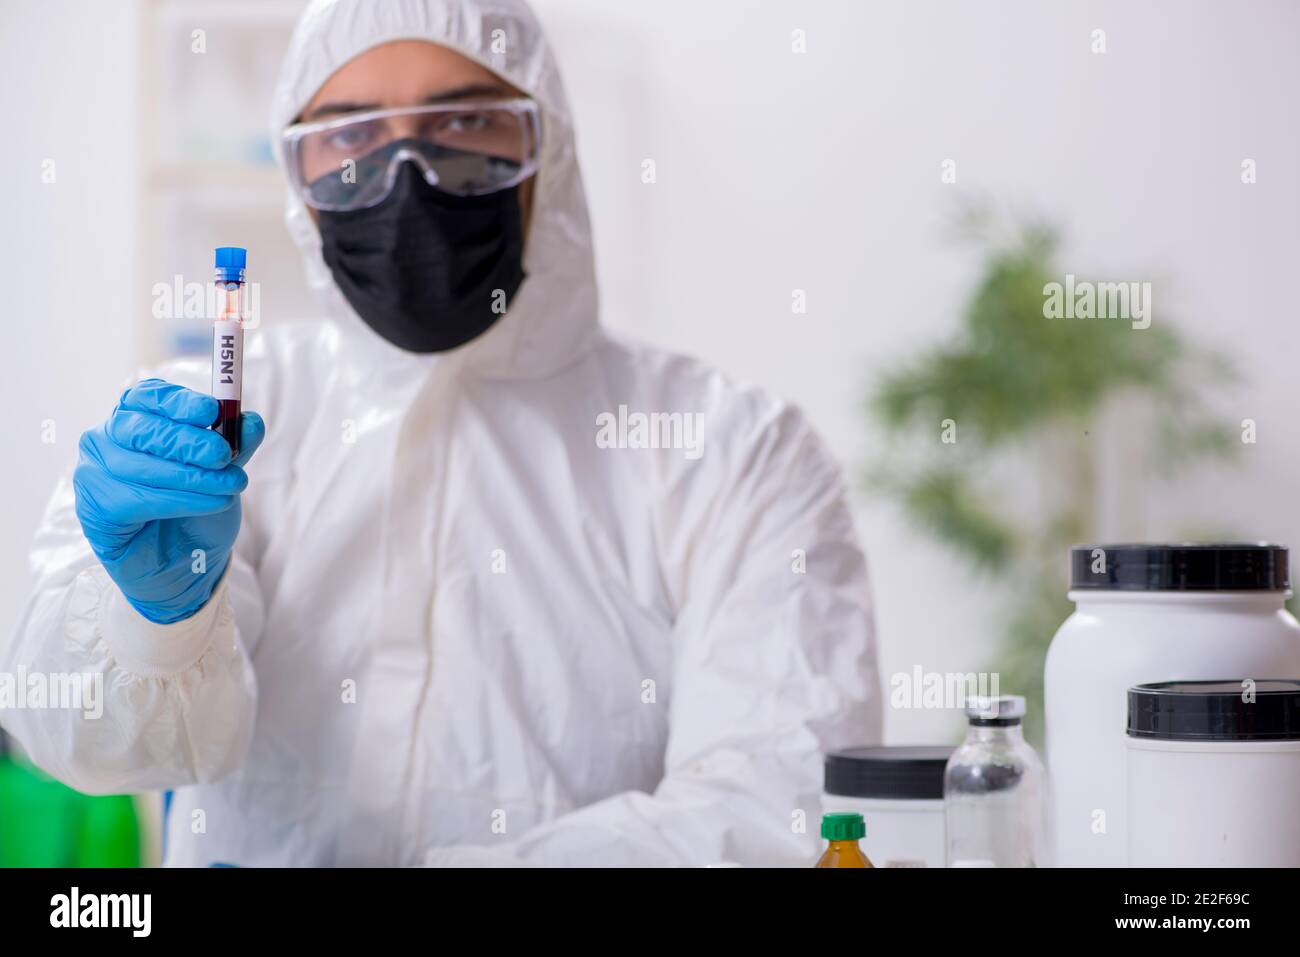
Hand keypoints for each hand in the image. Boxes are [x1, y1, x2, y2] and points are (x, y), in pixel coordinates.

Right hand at [73, 378, 265, 623]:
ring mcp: (94, 471)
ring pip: (140, 466)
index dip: (177, 402)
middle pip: (140, 429)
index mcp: (137, 419)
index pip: (147, 397)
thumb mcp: (225, 474)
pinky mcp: (94, 507)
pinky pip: (135, 498)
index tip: (211, 411)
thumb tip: (250, 421)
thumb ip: (236, 446)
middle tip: (223, 455)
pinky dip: (180, 501)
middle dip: (187, 441)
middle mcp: (107, 439)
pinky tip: (211, 504)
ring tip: (231, 486)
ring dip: (192, 477)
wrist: (186, 566)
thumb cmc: (198, 511)